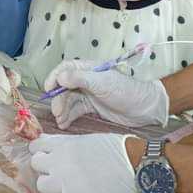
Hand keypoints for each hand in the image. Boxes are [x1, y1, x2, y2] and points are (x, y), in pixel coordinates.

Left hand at [29, 133, 141, 192]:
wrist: (134, 164)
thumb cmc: (116, 149)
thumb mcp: (86, 139)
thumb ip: (66, 143)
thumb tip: (51, 145)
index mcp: (63, 144)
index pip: (35, 146)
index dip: (41, 151)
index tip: (48, 155)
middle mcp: (58, 161)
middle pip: (35, 165)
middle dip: (45, 167)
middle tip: (59, 171)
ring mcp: (63, 181)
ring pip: (42, 185)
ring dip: (52, 185)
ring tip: (67, 185)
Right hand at [45, 59, 168, 128]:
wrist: (145, 108)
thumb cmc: (126, 91)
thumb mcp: (102, 83)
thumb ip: (80, 78)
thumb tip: (60, 77)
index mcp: (89, 69)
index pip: (65, 69)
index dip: (54, 77)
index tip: (48, 89)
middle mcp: (87, 80)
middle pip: (64, 87)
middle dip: (58, 99)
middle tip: (57, 112)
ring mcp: (89, 94)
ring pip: (69, 100)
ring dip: (62, 110)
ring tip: (60, 121)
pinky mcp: (93, 107)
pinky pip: (76, 111)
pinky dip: (69, 116)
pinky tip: (64, 123)